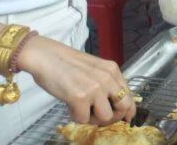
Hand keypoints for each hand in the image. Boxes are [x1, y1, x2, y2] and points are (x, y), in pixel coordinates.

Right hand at [17, 35, 134, 125]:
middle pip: (123, 107)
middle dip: (113, 117)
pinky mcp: (80, 97)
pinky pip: (83, 119)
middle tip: (99, 118)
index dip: (129, 110)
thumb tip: (113, 103)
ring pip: (105, 117)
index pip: (129, 95)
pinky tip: (70, 106)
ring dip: (93, 119)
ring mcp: (95, 88)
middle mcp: (108, 79)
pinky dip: (76, 117)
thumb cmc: (67, 63)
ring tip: (82, 110)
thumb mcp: (95, 69)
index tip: (127, 118)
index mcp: (113, 70)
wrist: (47, 57)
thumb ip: (106, 82)